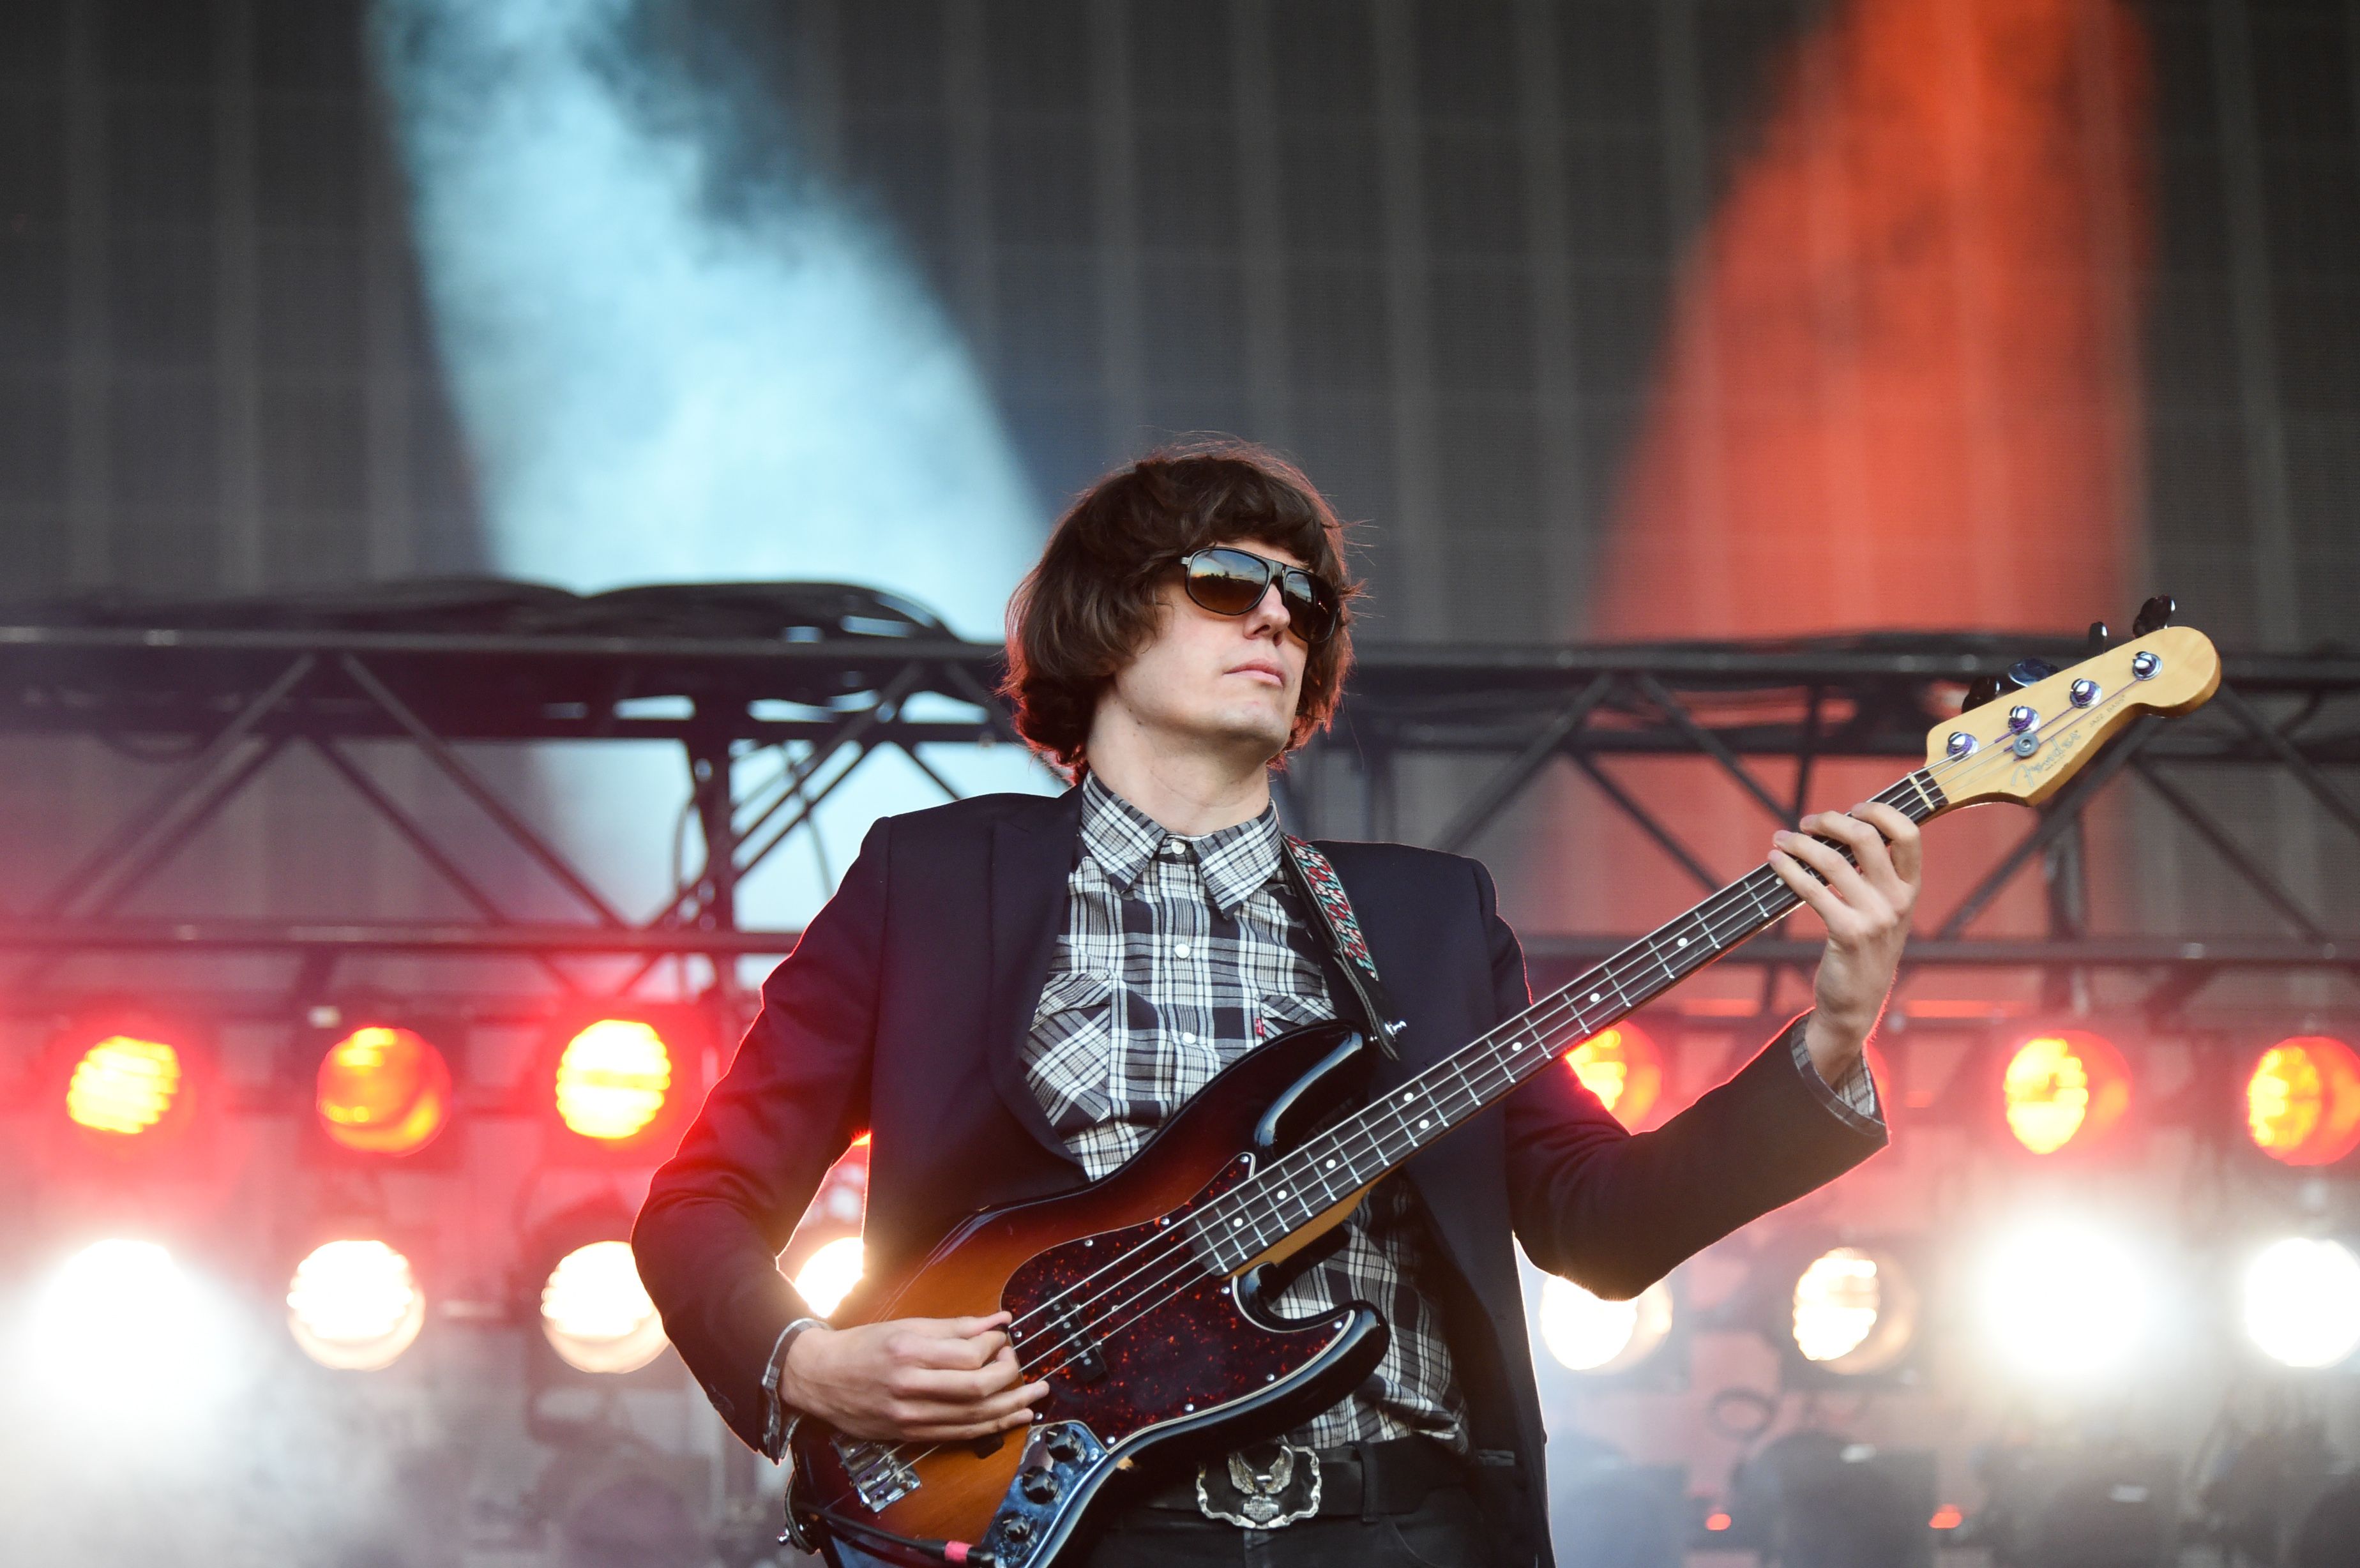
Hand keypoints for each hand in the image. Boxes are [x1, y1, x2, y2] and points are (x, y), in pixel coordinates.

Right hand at [779, 1311, 1048, 1441]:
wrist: (821, 1379)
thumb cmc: (863, 1347)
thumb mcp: (906, 1326)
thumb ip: (955, 1327)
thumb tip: (998, 1321)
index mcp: (909, 1351)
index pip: (969, 1354)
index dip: (995, 1346)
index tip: (1002, 1338)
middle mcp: (911, 1386)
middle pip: (977, 1388)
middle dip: (1010, 1376)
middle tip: (1020, 1364)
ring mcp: (911, 1416)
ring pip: (975, 1416)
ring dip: (1012, 1405)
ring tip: (1036, 1395)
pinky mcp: (912, 1435)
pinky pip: (961, 1434)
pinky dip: (993, 1426)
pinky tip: (1014, 1417)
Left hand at [1767, 801, 1921, 1080]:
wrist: (1857, 1002)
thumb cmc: (1864, 948)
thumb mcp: (1883, 910)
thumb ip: (1873, 874)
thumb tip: (1840, 826)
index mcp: (1910, 888)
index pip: (1908, 833)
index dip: (1879, 811)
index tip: (1852, 807)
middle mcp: (1897, 900)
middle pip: (1867, 837)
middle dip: (1830, 820)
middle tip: (1806, 822)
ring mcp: (1875, 917)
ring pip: (1833, 861)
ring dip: (1800, 844)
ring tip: (1781, 839)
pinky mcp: (1848, 934)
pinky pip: (1813, 890)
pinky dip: (1789, 870)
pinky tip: (1775, 863)